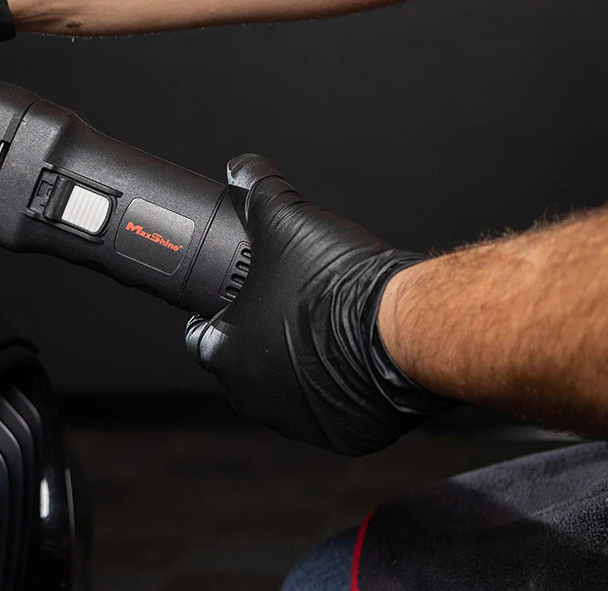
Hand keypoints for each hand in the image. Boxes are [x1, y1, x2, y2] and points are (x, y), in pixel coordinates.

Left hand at [186, 154, 452, 454]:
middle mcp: (256, 397)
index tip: (231, 303)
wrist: (404, 330)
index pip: (203, 337)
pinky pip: (332, 412)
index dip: (215, 315)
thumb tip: (241, 169)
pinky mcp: (344, 438)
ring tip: (325, 331)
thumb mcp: (286, 221)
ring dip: (300, 366)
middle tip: (289, 309)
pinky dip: (339, 391)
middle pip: (247, 364)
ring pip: (289, 391)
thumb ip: (256, 191)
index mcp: (228, 354)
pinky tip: (353, 360)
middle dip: (263, 338)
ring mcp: (300, 423)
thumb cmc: (337, 286)